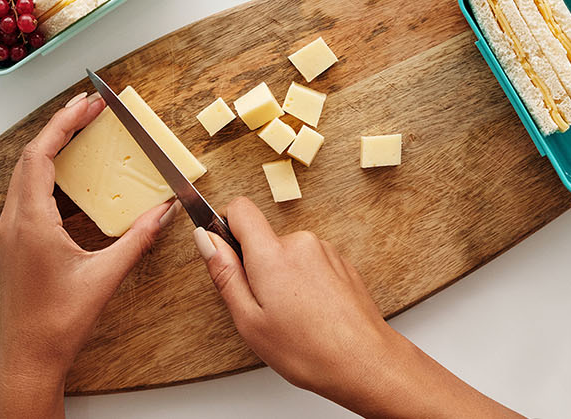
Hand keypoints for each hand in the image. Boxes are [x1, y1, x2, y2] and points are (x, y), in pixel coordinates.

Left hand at [0, 92, 175, 418]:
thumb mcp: (105, 277)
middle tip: (90, 108)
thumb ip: (138, 239)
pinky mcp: (14, 241)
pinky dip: (47, 170)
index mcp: (31, 222)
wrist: (28, 356)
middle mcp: (14, 221)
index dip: (64, 123)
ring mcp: (10, 231)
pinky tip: (69, 173)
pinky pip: (26, 191)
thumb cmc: (57, 322)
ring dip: (52, 147)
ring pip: (25, 172)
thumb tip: (165, 210)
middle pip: (31, 155)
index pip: (42, 154)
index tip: (87, 104)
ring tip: (80, 130)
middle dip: (61, 127)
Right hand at [195, 197, 524, 418]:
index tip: (224, 251)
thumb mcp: (249, 320)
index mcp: (272, 255)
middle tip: (265, 308)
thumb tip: (205, 238)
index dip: (225, 225)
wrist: (365, 362)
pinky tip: (313, 314)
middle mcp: (301, 243)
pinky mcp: (342, 264)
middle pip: (264, 239)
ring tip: (294, 317)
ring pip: (288, 254)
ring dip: (284, 278)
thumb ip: (225, 273)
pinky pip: (311, 264)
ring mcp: (325, 252)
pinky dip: (306, 284)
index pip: (240, 208)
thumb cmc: (308, 350)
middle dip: (257, 267)